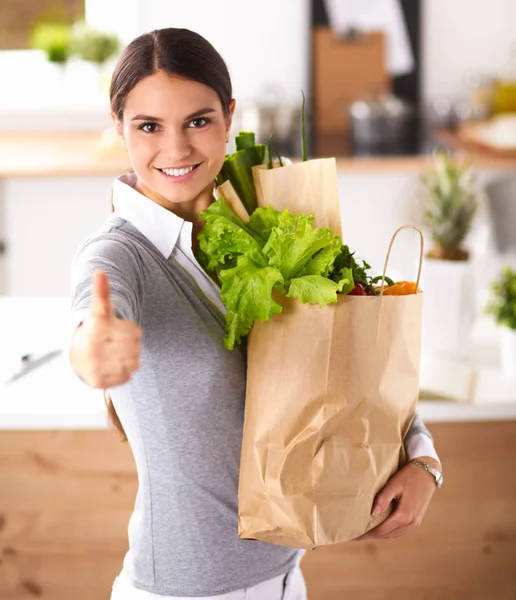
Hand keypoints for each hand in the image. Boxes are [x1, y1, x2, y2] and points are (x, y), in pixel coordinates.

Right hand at [70, 270, 142, 388]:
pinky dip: (125, 371)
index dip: (133, 330)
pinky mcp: (99, 382)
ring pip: (135, 362)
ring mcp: (95, 366)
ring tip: (115, 352)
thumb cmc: (95, 330)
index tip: (118, 328)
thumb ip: (102, 293)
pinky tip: (113, 364)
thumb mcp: (99, 311)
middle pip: (136, 346)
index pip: (135, 330)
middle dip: (132, 343)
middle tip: (118, 341)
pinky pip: (128, 376)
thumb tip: (100, 271)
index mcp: (95, 328)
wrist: (77, 356)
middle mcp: (93, 348)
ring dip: (130, 357)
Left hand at [354, 456, 439, 540]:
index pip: (381, 530)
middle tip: (356, 534)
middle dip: (371, 536)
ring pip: (394, 535)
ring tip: (366, 532)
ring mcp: (415, 523)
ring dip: (380, 535)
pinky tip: (381, 528)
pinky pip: (400, 531)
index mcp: (404, 516)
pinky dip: (389, 532)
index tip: (354, 535)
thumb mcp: (394, 484)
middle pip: (387, 535)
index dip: (367, 534)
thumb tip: (373, 513)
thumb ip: (383, 499)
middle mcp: (410, 523)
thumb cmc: (408, 476)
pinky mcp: (417, 520)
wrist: (427, 472)